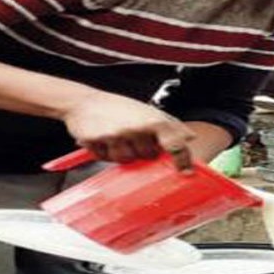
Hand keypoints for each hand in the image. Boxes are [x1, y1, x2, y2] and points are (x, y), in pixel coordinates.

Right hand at [60, 91, 196, 169]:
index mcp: (154, 119)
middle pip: (149, 156)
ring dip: (122, 153)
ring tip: (116, 136)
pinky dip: (104, 153)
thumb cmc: (117, 107)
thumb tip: (190, 137)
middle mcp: (138, 126)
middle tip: (132, 136)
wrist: (83, 102)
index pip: (175, 144)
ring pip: (127, 160)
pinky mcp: (99, 141)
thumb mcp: (147, 111)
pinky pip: (106, 159)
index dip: (182, 160)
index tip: (185, 172)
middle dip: (142, 150)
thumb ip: (170, 125)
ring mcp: (118, 134)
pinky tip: (103, 139)